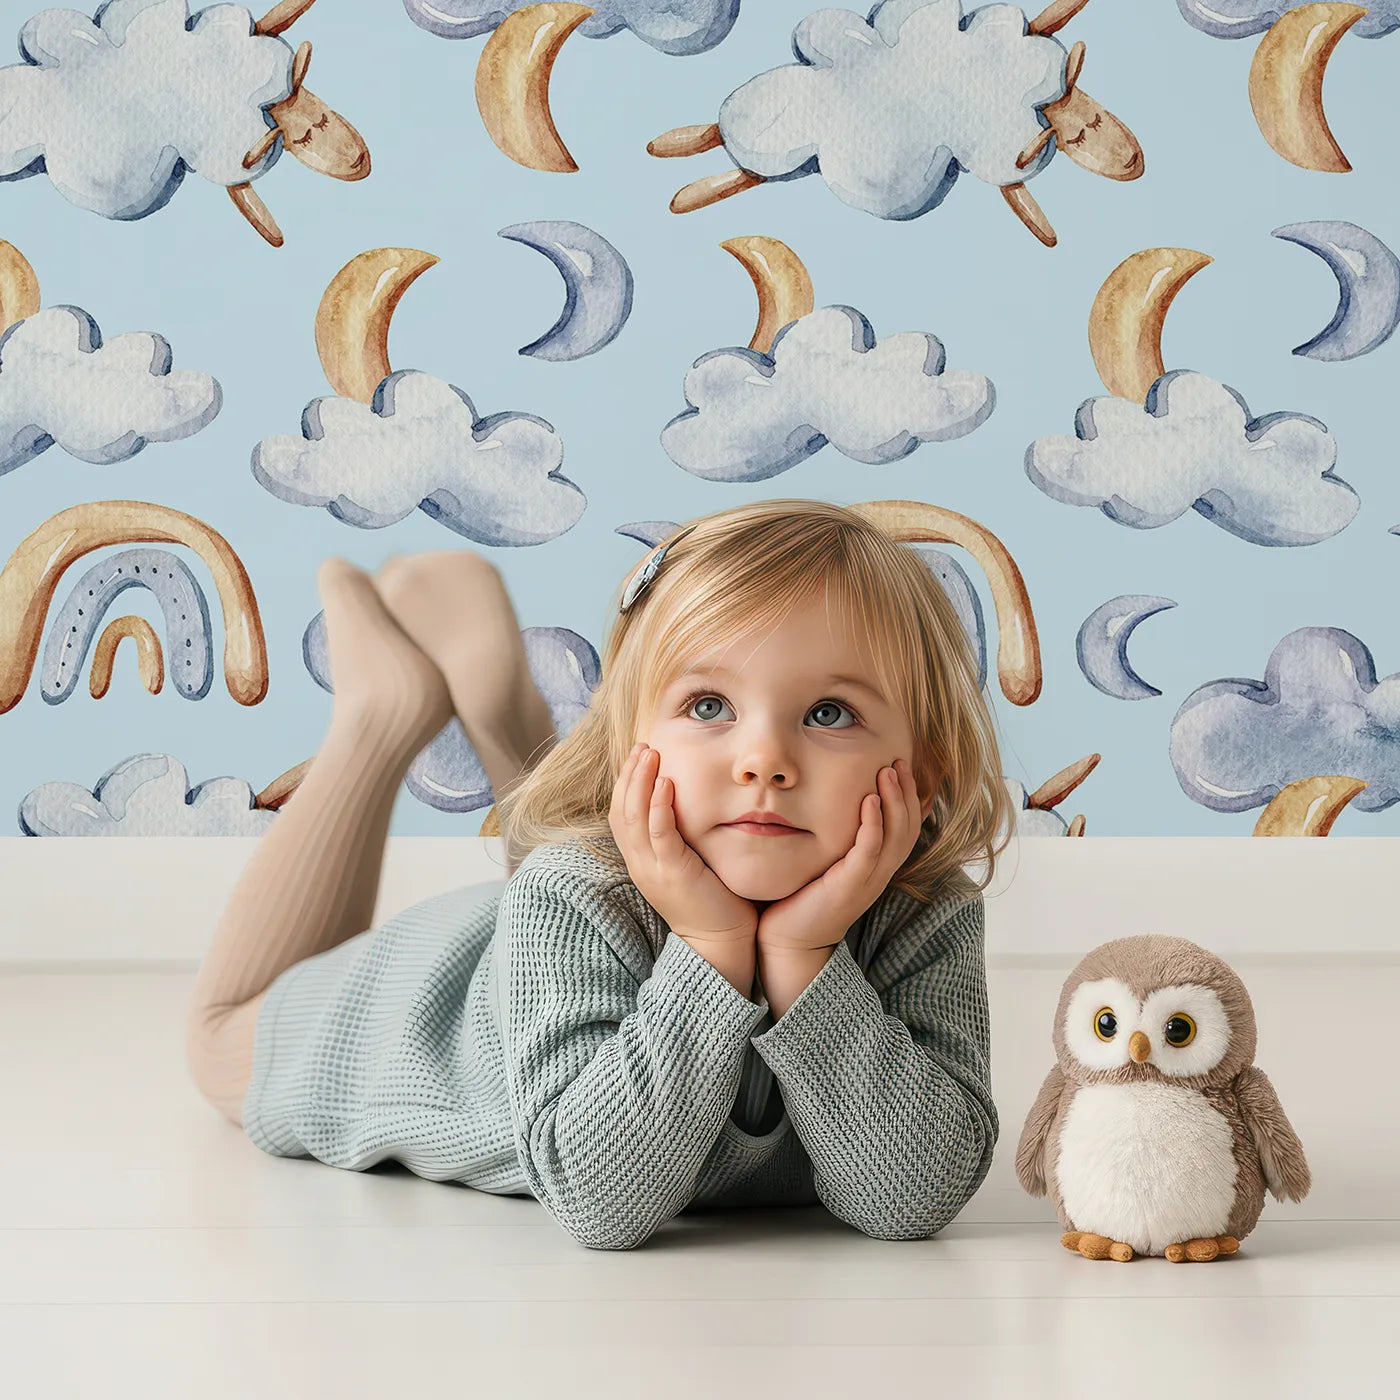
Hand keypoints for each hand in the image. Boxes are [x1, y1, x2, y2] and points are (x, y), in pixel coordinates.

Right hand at [609, 742, 758, 945]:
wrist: (719, 943)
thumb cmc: (711, 900)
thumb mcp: (687, 863)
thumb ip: (680, 836)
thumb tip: (688, 803)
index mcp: (640, 860)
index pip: (621, 814)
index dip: (626, 782)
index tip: (639, 755)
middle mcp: (639, 863)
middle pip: (620, 810)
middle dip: (629, 774)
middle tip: (642, 746)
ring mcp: (652, 869)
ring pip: (633, 818)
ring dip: (640, 782)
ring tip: (649, 754)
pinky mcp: (672, 873)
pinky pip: (659, 835)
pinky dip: (659, 806)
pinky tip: (665, 783)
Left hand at [755, 758, 927, 952]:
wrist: (788, 941)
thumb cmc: (801, 898)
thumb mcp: (825, 862)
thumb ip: (835, 837)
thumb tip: (826, 800)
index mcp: (876, 867)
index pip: (906, 827)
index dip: (909, 796)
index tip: (901, 765)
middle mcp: (878, 873)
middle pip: (908, 828)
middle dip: (907, 791)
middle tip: (899, 761)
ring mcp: (867, 881)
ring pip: (896, 837)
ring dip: (895, 801)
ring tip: (888, 772)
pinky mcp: (849, 887)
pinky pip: (869, 852)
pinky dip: (873, 825)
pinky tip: (869, 801)